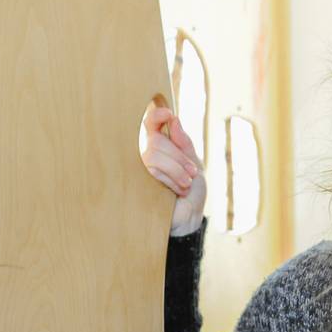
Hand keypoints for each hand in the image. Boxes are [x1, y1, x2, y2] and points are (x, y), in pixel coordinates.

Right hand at [139, 100, 205, 235]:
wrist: (190, 217)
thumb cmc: (191, 191)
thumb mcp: (194, 163)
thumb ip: (184, 142)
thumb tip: (174, 120)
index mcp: (160, 147)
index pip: (151, 124)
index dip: (157, 116)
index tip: (168, 114)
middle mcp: (147, 156)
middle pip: (157, 142)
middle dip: (179, 156)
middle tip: (192, 172)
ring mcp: (140, 171)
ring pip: (154, 156)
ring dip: (177, 169)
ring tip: (186, 184)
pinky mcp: (137, 186)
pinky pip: (152, 172)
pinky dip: (171, 180)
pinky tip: (178, 191)